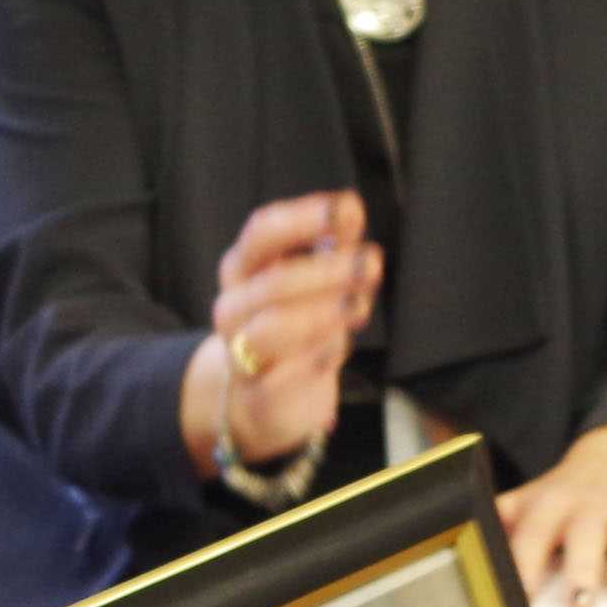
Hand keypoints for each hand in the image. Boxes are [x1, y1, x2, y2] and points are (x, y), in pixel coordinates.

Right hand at [182, 191, 381, 475]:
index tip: (344, 210)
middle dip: (327, 270)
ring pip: (272, 328)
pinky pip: (285, 376)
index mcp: (245, 267)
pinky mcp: (258, 393)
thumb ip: (333, 244)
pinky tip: (339, 346)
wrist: (264, 398)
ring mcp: (240, 352)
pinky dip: (316, 358)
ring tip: (358, 306)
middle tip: (371, 263)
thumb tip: (349, 207)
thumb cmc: (294, 324)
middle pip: (274, 282)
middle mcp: (234, 306)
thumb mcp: (313, 279)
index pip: (262, 232)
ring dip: (322, 313)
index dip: (302, 218)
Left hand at [501, 425, 606, 606]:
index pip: (534, 533)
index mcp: (553, 503)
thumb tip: (464, 546)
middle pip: (585, 532)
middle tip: (580, 604)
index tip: (521, 599)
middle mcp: (593, 504)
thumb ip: (505, 522)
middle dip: (582, 567)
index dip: (526, 564)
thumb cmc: (572, 491)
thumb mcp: (536, 498)